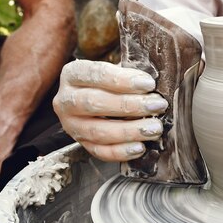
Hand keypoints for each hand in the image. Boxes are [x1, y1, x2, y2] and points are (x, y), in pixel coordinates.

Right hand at [53, 60, 168, 161]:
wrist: (95, 99)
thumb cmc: (111, 82)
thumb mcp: (117, 70)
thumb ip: (131, 73)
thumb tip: (154, 81)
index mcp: (73, 74)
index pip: (96, 74)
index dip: (123, 80)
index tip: (149, 84)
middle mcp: (65, 100)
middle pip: (94, 103)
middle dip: (129, 105)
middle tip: (157, 105)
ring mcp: (70, 124)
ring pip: (97, 131)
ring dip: (129, 131)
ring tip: (154, 128)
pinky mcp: (80, 144)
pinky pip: (99, 151)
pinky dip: (120, 151)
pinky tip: (140, 147)